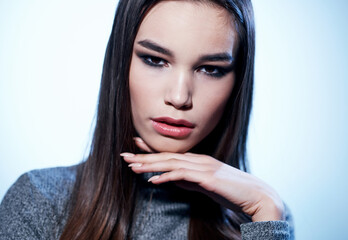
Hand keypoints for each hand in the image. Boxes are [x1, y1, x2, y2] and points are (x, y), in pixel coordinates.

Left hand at [121, 137, 284, 221]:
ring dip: (150, 165)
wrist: (256, 195)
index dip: (151, 151)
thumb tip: (171, 180)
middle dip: (144, 156)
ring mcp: (203, 167)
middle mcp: (199, 160)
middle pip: (167, 157)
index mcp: (198, 160)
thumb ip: (189, 181)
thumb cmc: (232, 191)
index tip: (135, 148)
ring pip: (171, 163)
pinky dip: (167, 177)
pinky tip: (153, 180)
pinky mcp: (208, 178)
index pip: (170, 154)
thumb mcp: (205, 185)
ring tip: (132, 167)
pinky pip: (183, 176)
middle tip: (125, 156)